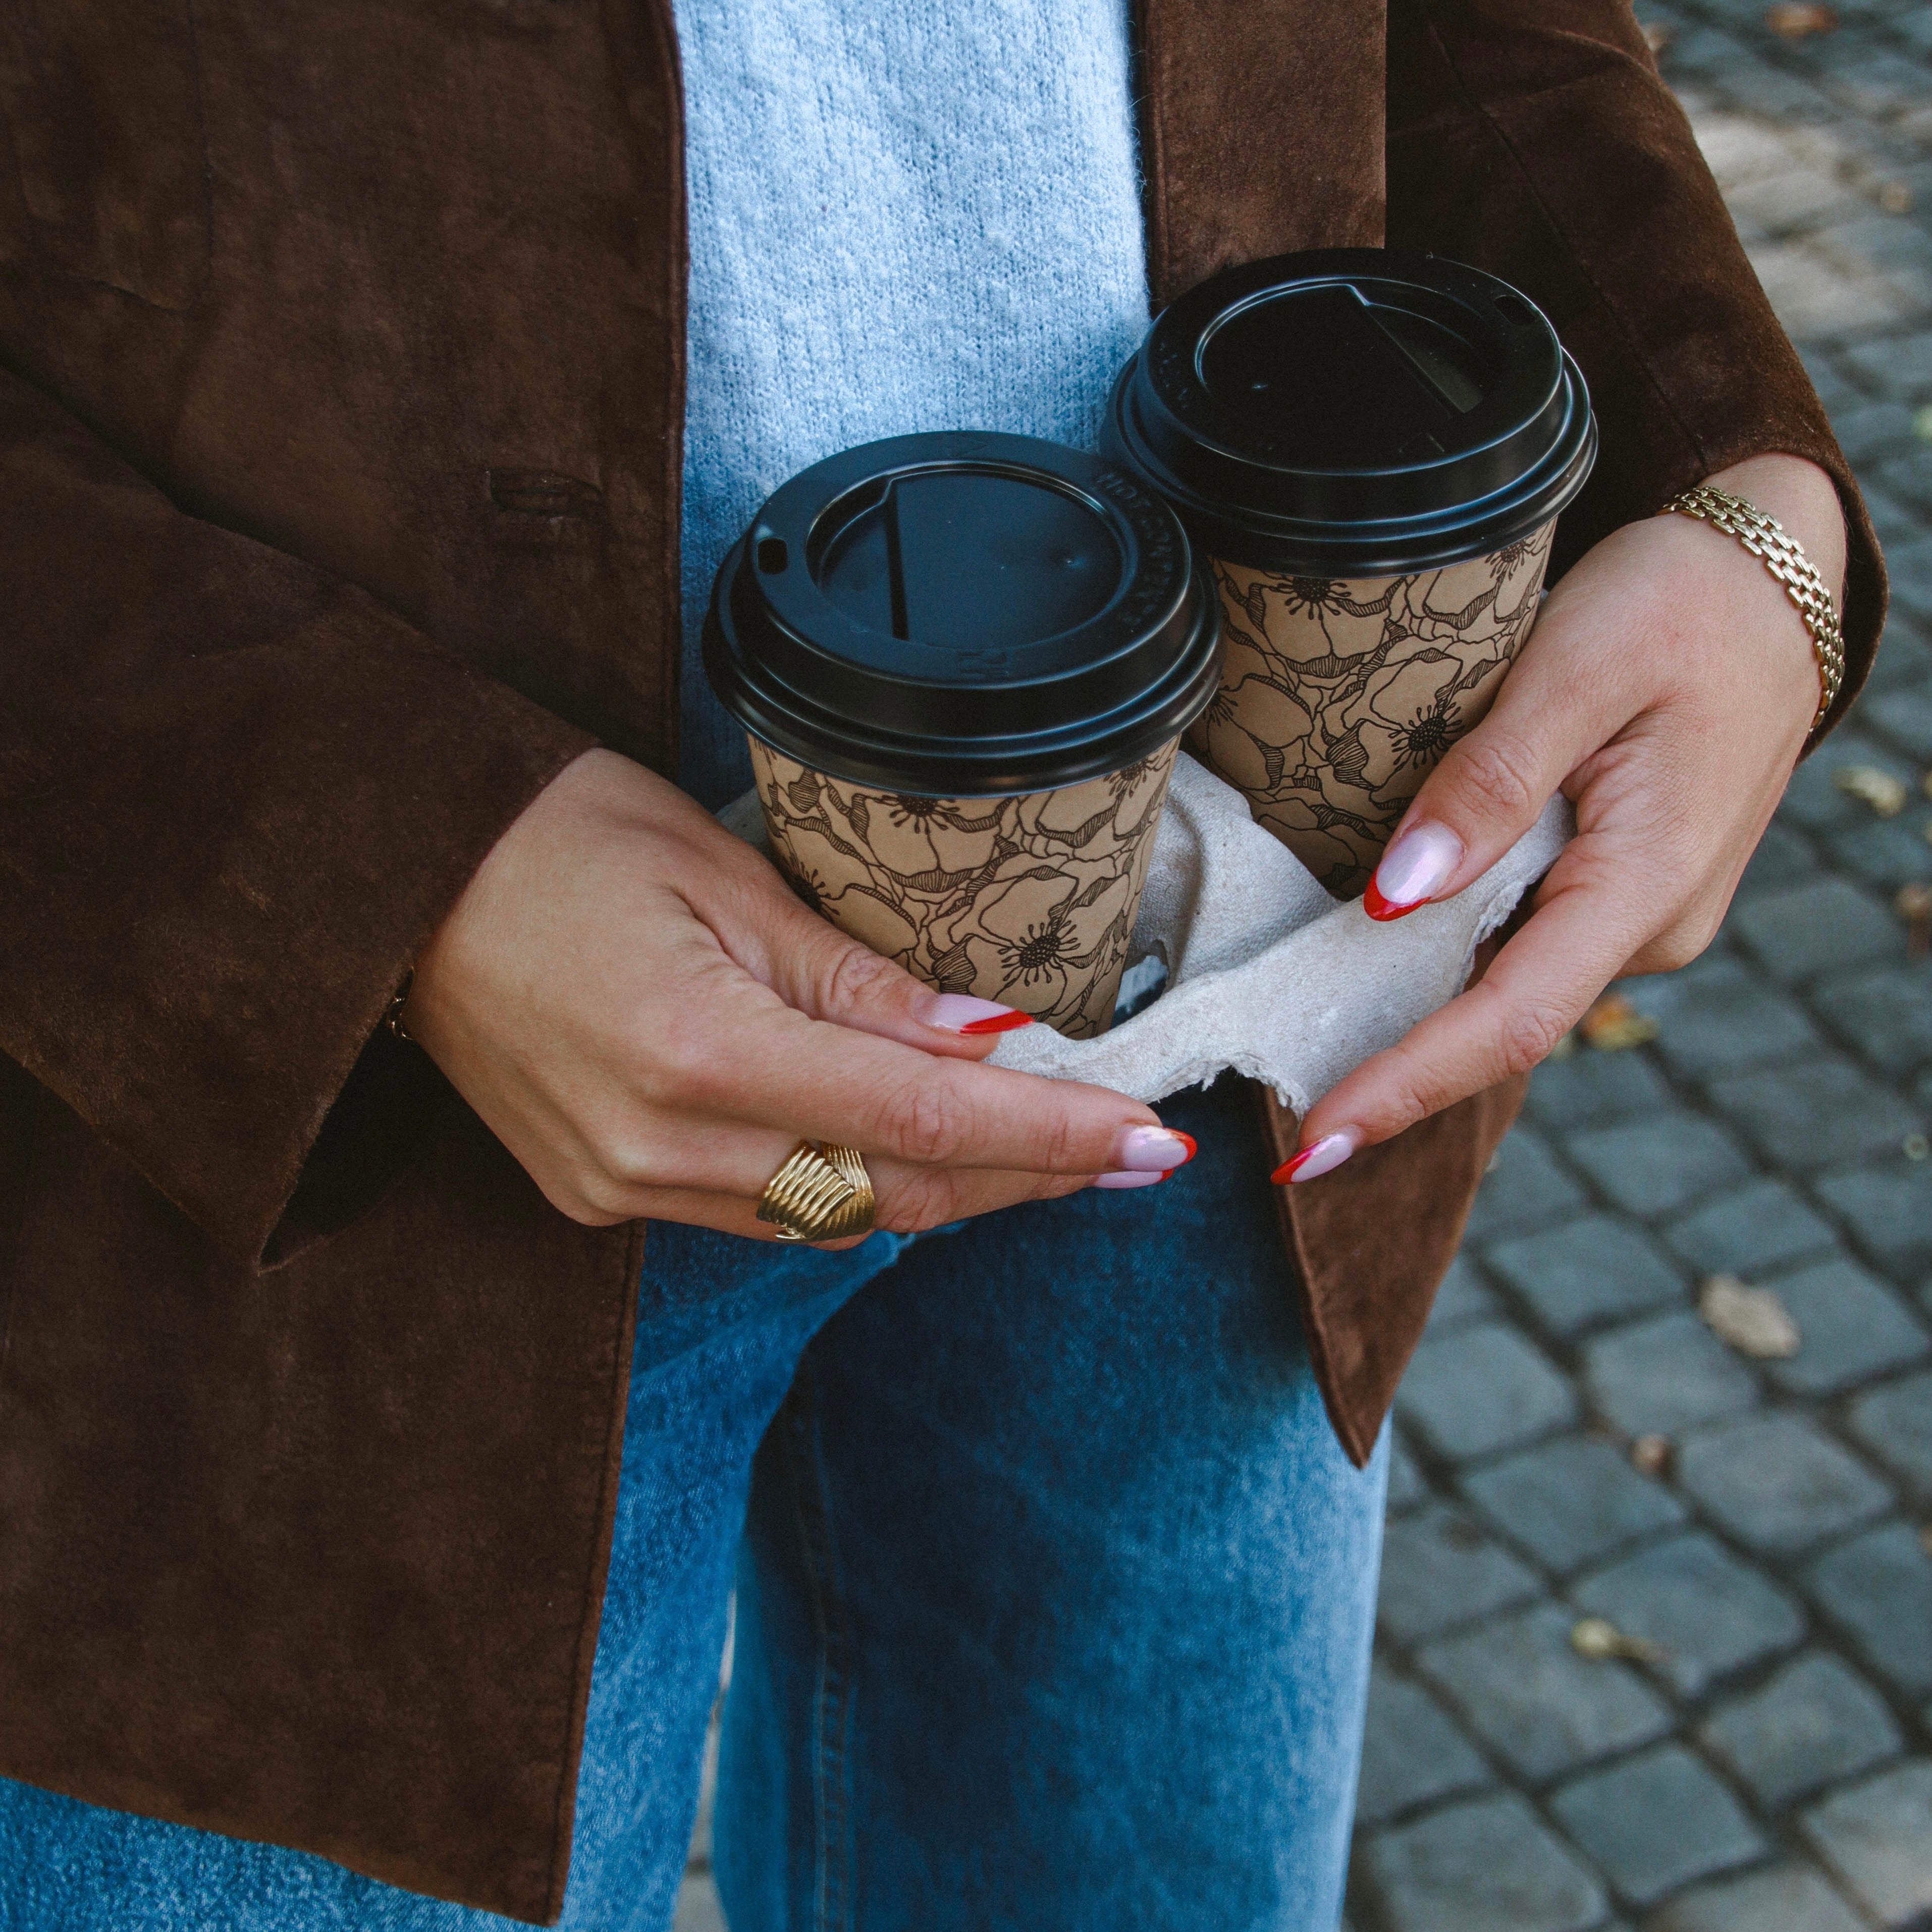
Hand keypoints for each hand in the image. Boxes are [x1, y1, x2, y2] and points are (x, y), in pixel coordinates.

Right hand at [402, 750, 1191, 1236]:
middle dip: (1025, 1176)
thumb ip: (860, 981)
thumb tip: (987, 1040)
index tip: (1150, 1141)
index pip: (923, 1121)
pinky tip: (911, 1152)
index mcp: (699, 1050)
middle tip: (1126, 1151)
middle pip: (893, 1193)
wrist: (402, 877)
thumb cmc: (560, 836)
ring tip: (1043, 1146)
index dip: (1052, 1137)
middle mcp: (658, 1146)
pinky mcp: (599, 1193)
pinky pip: (764, 1215)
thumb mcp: (728, 876)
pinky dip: (853, 1186)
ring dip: (948, 1187)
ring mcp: (621, 1184)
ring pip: (834, 1217)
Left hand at [1280, 453, 1845, 1182]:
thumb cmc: (1679, 604)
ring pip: (1507, 983)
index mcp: (1647, 882)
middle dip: (1395, 1073)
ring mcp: (1637, 914)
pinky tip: (1374, 958)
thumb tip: (1395, 896)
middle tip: (1284, 1130)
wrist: (1768, 581)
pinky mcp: (1616, 890)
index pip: (1515, 1019)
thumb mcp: (1577, 665)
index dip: (1410, 1085)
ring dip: (1413, 1018)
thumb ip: (1488, 782)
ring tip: (1304, 1051)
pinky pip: (1520, 942)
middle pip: (1502, 1020)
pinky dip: (1446, 958)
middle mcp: (1649, 925)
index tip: (1316, 1142)